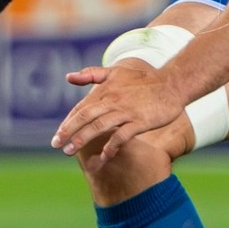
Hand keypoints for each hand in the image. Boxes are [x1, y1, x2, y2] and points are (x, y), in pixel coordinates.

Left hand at [53, 59, 182, 160]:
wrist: (172, 83)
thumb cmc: (143, 79)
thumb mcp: (115, 71)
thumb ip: (91, 74)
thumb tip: (68, 77)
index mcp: (105, 91)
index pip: (81, 108)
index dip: (68, 122)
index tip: (58, 135)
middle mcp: (113, 101)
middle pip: (86, 117)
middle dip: (69, 131)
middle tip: (56, 145)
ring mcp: (126, 112)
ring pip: (100, 126)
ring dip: (83, 139)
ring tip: (70, 151)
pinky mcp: (140, 121)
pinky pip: (122, 135)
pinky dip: (112, 145)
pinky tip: (104, 155)